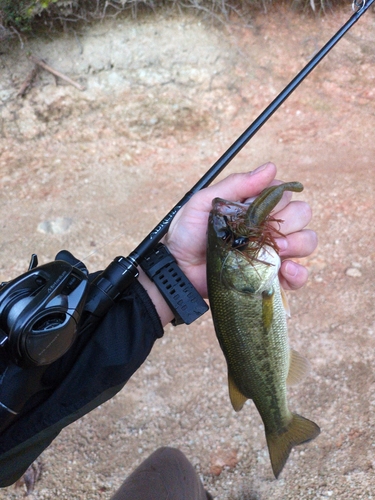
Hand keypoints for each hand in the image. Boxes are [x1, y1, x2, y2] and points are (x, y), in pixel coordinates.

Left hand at [165, 162, 316, 296]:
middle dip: (292, 221)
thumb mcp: (205, 202)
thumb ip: (236, 185)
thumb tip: (270, 168)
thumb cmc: (187, 233)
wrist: (179, 269)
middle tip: (268, 233)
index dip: (279, 200)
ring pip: (307, 240)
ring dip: (298, 243)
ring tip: (277, 251)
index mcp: (255, 208)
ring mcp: (271, 253)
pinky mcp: (270, 278)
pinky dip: (299, 273)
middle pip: (301, 214)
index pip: (285, 195)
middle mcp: (268, 227)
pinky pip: (299, 276)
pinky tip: (286, 271)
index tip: (261, 210)